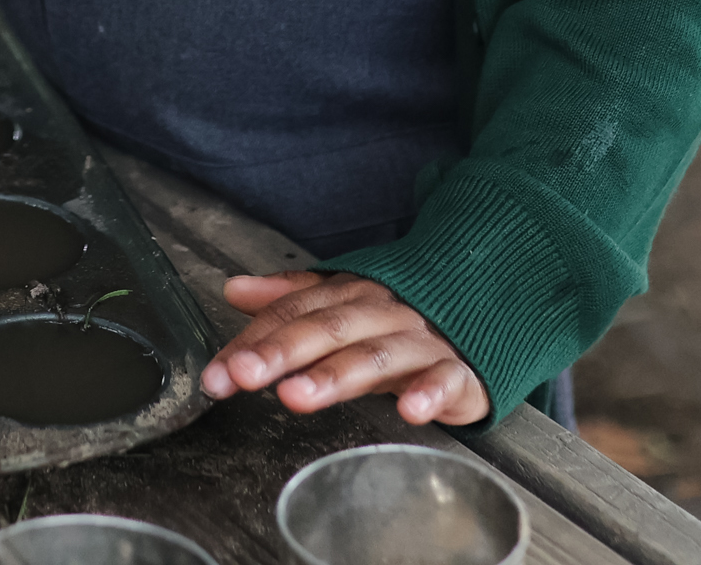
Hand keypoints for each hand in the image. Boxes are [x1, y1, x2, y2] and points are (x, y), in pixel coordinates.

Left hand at [201, 271, 488, 426]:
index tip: (219, 373)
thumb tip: (234, 289)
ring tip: (297, 396)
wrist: (481, 310)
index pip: (294, 314)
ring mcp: (420, 340)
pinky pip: (445, 379)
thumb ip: (289, 300)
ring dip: (335, 375)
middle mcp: (381, 313)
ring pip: (375, 355)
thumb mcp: (342, 304)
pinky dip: (429, 393)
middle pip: (327, 328)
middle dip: (281, 351)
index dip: (254, 341)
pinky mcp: (458, 371)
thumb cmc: (401, 317)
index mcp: (350, 296)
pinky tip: (409, 410)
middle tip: (244, 374)